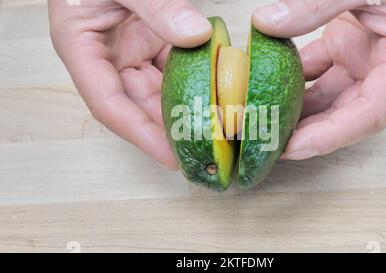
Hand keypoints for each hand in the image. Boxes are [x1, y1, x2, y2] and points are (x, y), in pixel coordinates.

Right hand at [49, 0, 211, 168]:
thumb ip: (156, 5)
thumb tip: (197, 35)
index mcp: (80, 47)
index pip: (108, 104)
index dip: (139, 134)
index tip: (170, 157)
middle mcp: (105, 56)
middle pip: (137, 105)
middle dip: (168, 129)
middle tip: (202, 151)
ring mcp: (130, 49)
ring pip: (158, 90)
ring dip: (184, 109)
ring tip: (213, 132)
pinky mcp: (151, 40)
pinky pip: (174, 68)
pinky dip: (194, 80)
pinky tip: (215, 95)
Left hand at [253, 0, 385, 159]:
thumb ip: (316, 3)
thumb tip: (266, 23)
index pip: (371, 112)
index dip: (333, 136)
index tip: (295, 148)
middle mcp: (384, 64)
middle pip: (347, 113)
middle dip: (310, 132)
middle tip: (270, 142)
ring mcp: (363, 56)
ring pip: (329, 96)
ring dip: (299, 111)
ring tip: (266, 120)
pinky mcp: (345, 44)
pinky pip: (317, 71)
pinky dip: (294, 79)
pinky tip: (269, 84)